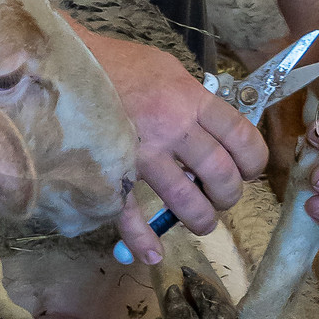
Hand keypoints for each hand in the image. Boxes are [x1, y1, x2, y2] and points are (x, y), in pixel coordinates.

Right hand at [77, 29, 268, 263]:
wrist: (65, 64)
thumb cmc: (117, 63)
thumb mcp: (166, 68)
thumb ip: (192, 98)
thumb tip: (215, 127)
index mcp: (190, 99)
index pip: (241, 136)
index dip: (254, 161)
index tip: (249, 171)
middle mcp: (173, 127)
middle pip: (220, 173)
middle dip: (228, 195)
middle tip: (221, 198)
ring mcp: (142, 154)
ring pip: (186, 200)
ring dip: (201, 220)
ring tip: (200, 223)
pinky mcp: (113, 172)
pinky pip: (130, 215)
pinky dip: (142, 241)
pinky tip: (153, 255)